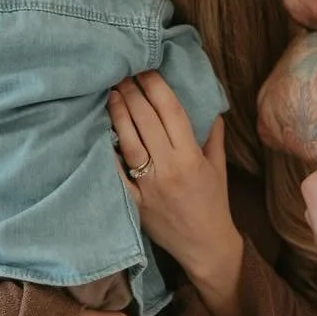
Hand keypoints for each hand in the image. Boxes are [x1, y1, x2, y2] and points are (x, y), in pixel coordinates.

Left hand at [109, 73, 241, 280]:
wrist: (205, 246)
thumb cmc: (214, 204)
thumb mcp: (218, 167)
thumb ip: (213, 135)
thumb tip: (208, 104)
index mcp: (191, 156)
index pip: (171, 111)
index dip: (156, 87)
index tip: (146, 70)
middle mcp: (169, 167)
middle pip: (146, 121)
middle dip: (132, 93)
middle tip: (122, 74)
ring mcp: (149, 185)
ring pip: (128, 141)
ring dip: (118, 114)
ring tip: (111, 94)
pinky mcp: (135, 201)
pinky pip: (116, 173)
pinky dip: (106, 152)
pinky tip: (98, 132)